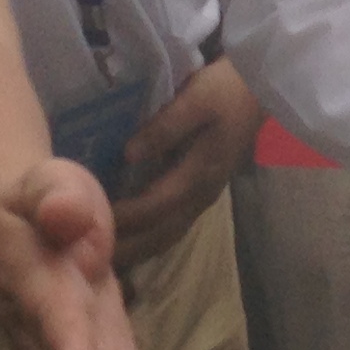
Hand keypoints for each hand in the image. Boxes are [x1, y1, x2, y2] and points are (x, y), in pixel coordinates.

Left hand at [110, 57, 256, 265]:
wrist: (260, 88)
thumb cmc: (225, 90)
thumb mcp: (196, 99)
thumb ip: (164, 128)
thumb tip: (128, 155)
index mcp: (199, 173)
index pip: (155, 206)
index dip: (124, 217)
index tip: (90, 221)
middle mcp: (202, 194)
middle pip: (161, 233)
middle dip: (127, 247)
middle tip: (89, 257)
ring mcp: (205, 197)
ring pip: (168, 235)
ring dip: (139, 250)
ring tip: (106, 261)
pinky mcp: (203, 193)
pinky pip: (174, 227)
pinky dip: (151, 240)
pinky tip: (132, 242)